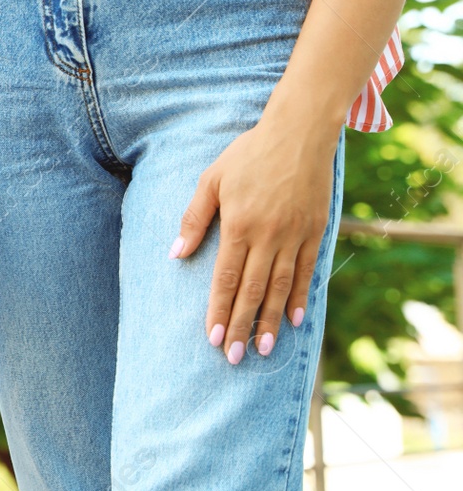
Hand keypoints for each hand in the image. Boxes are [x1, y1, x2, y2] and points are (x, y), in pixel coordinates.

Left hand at [171, 117, 338, 363]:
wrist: (299, 133)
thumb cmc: (248, 154)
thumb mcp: (212, 180)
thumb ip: (194, 218)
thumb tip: (176, 253)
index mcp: (240, 225)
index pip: (226, 278)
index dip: (218, 310)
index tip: (211, 337)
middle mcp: (269, 235)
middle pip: (253, 290)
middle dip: (241, 326)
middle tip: (233, 357)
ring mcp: (295, 235)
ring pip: (281, 287)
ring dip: (271, 320)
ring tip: (263, 350)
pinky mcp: (316, 230)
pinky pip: (307, 271)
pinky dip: (300, 297)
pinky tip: (295, 320)